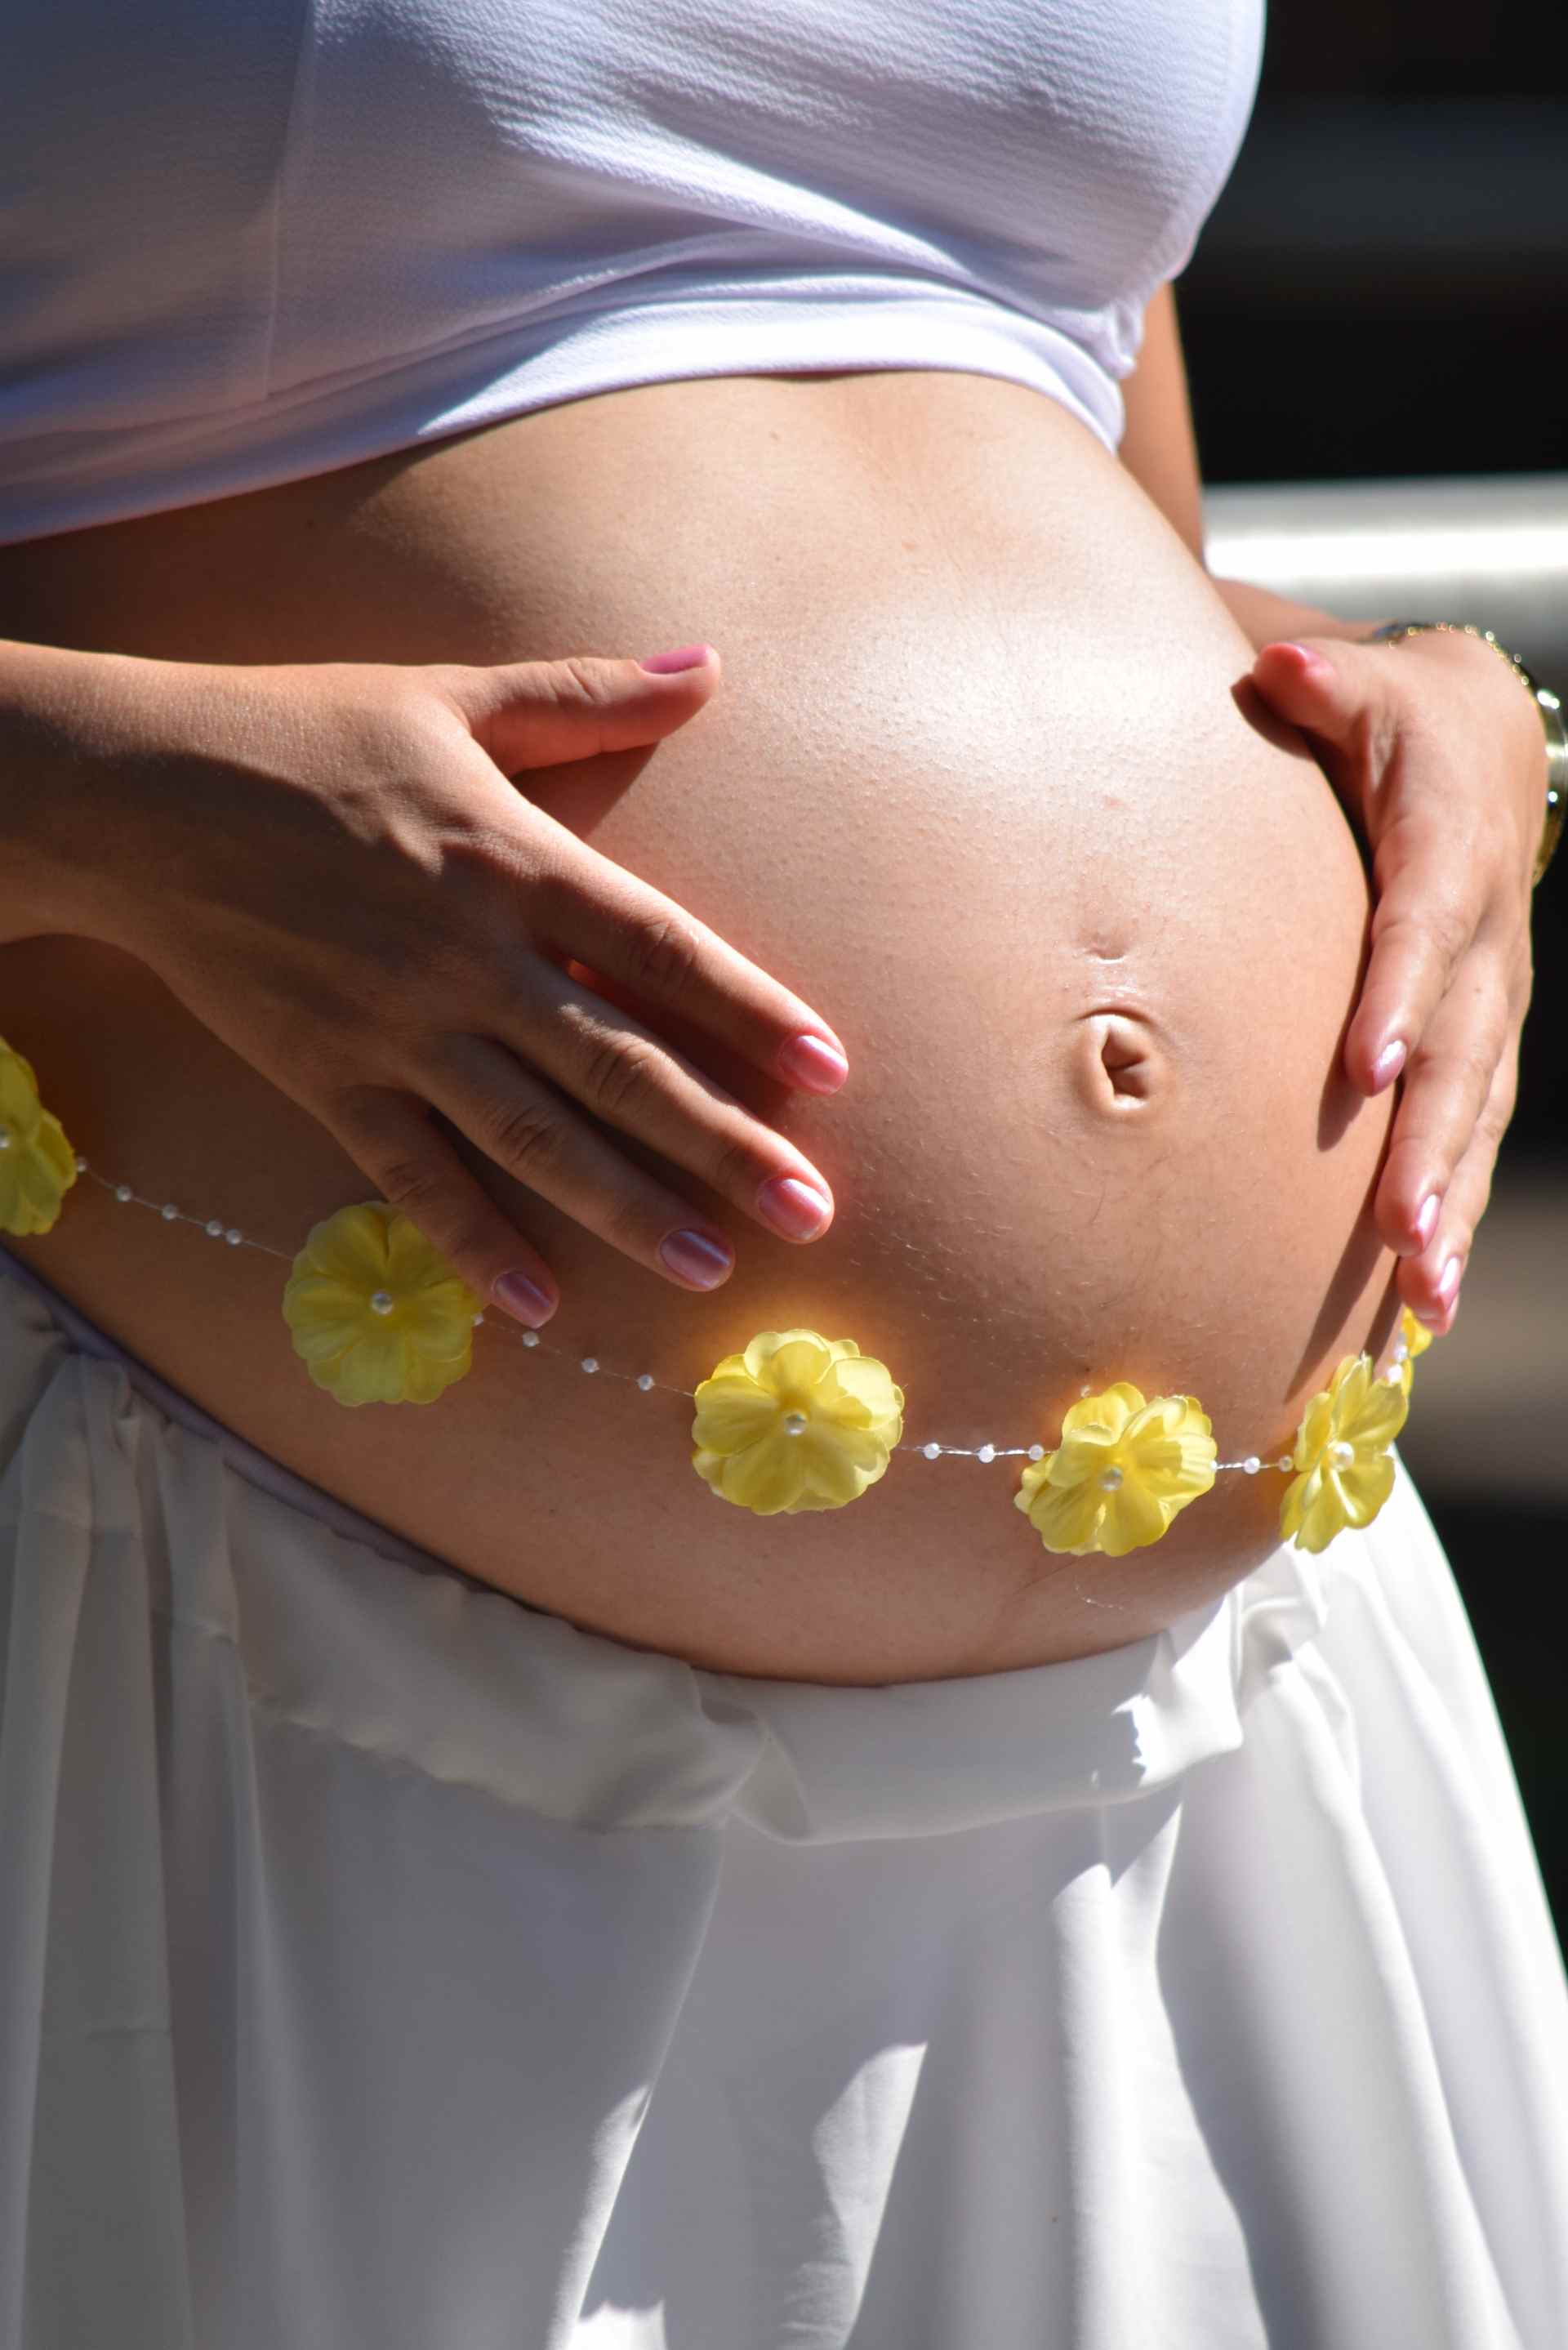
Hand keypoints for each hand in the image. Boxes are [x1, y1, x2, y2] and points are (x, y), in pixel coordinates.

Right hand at [75, 645, 849, 1324]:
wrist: (142, 796)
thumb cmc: (303, 734)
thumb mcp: (451, 696)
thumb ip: (587, 698)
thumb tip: (710, 666)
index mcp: (512, 859)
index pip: (660, 947)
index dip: (750, 1010)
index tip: (829, 1072)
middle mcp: (469, 958)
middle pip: (620, 1065)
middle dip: (723, 1144)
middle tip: (810, 1212)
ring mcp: (398, 1029)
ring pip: (534, 1136)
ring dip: (628, 1208)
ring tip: (710, 1267)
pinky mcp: (329, 1079)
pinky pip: (413, 1175)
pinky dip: (472, 1240)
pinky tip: (536, 1301)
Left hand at [1249, 627, 1543, 1332]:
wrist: (1486, 752)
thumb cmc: (1395, 727)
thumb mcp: (1365, 690)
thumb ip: (1322, 689)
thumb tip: (1280, 670)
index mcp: (1444, 860)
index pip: (1418, 932)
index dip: (1396, 998)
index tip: (1365, 1069)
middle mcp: (1480, 948)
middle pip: (1459, 1056)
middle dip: (1431, 1148)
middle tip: (1401, 1233)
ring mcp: (1489, 1008)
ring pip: (1474, 1119)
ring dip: (1450, 1210)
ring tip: (1425, 1302)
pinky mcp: (1481, 1048)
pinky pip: (1471, 1139)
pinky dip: (1452, 1218)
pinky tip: (1426, 1310)